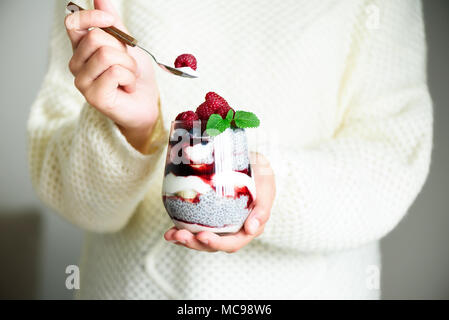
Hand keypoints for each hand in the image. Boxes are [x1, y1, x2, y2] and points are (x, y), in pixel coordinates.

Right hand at [65, 0, 158, 153]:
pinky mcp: (93, 96)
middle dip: (121, 48)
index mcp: (81, 49)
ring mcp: (82, 81)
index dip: (91, 16)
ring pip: (106, 54)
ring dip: (128, 64)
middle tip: (127, 64)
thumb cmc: (136, 76)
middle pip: (95, 37)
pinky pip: (115, 72)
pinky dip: (129, 77)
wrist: (147, 104)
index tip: (110, 20)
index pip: (73, 23)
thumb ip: (113, 24)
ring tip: (128, 77)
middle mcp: (76, 64)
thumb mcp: (127, 45)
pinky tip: (127, 87)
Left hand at [164, 153, 275, 252]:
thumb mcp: (267, 184)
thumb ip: (263, 206)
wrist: (249, 160)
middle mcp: (234, 230)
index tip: (202, 235)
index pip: (234, 242)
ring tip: (171, 235)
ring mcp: (220, 225)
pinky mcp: (208, 217)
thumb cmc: (260, 172)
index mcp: (250, 227)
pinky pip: (194, 228)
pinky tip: (170, 231)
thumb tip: (251, 229)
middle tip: (180, 235)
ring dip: (185, 240)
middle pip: (214, 244)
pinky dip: (182, 230)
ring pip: (202, 239)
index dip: (217, 243)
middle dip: (195, 243)